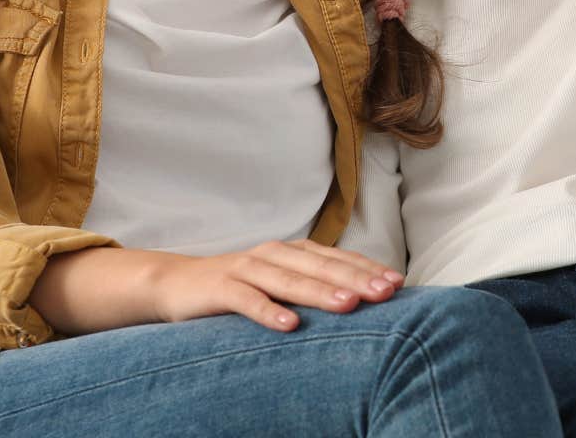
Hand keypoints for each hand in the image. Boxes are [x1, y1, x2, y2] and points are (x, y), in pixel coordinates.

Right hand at [149, 239, 403, 331]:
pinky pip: (248, 300)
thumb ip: (315, 285)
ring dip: (321, 293)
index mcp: (294, 252)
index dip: (367, 269)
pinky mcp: (221, 288)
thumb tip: (364, 300)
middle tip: (385, 293)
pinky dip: (269, 311)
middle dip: (356, 279)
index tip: (397, 283)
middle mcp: (275, 254)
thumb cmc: (241, 286)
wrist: (178, 283)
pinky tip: (290, 325)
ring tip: (350, 305)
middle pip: (321, 267)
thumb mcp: (281, 282)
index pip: (338, 259)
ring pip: (290, 280)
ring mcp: (247, 268)